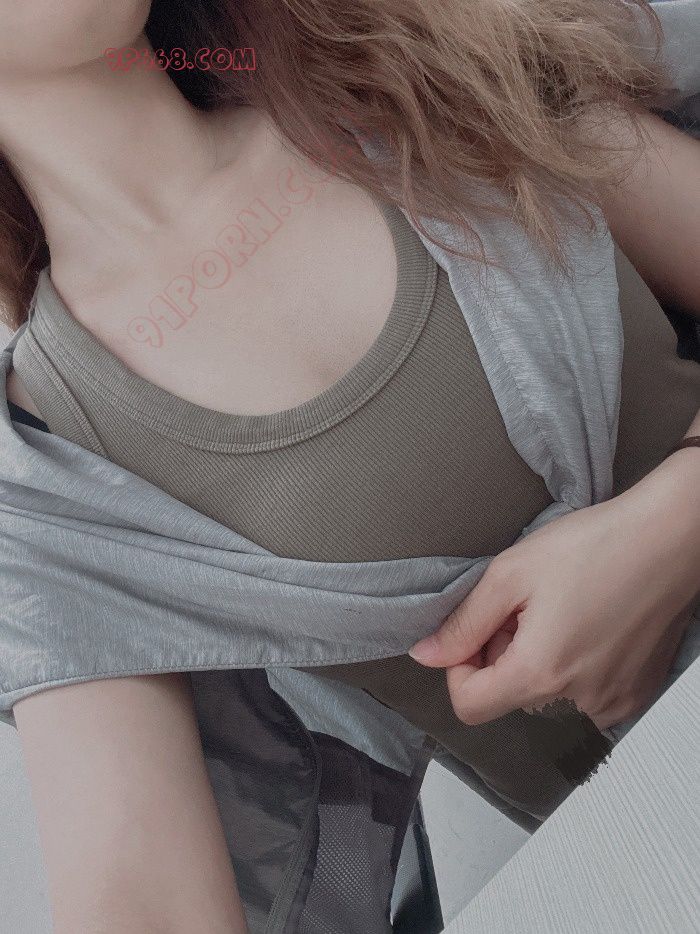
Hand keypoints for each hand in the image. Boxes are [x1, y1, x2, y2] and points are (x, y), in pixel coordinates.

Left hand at [409, 449, 699, 729]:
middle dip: (503, 654)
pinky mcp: (635, 692)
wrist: (669, 538)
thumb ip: (464, 623)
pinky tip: (587, 621)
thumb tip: (426, 655)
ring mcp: (613, 701)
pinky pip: (584, 692)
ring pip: (547, 693)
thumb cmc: (596, 546)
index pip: (469, 706)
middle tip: (525, 606)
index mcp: (540, 673)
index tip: (476, 633)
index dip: (459, 668)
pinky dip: (574, 664)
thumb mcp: (511, 574)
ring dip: (539, 659)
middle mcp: (579, 701)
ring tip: (561, 609)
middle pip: (509, 695)